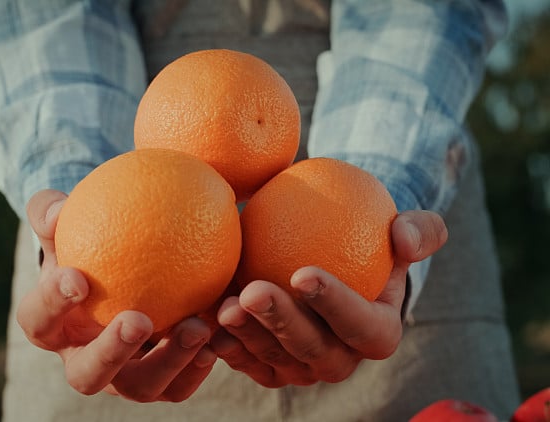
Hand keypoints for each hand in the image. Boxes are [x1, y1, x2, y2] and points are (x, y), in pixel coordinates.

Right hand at [16, 189, 217, 401]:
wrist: (123, 271)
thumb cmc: (87, 241)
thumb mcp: (64, 222)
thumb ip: (52, 213)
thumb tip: (57, 210)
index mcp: (50, 325)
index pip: (39, 320)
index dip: (53, 304)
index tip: (79, 277)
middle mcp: (81, 360)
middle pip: (86, 375)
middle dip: (110, 353)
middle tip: (138, 320)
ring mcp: (121, 377)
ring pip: (140, 387)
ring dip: (168, 361)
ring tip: (196, 327)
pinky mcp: (159, 382)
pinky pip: (179, 385)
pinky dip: (198, 366)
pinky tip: (219, 338)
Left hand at [210, 210, 447, 386]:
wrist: (327, 258)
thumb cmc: (367, 238)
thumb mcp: (400, 227)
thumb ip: (418, 229)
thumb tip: (406, 237)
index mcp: (378, 332)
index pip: (361, 325)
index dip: (335, 305)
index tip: (302, 272)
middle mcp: (341, 359)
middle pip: (312, 349)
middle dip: (282, 324)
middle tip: (253, 292)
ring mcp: (302, 368)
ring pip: (273, 360)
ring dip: (247, 336)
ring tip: (222, 306)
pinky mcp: (269, 368)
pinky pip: (247, 363)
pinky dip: (226, 346)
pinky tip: (203, 321)